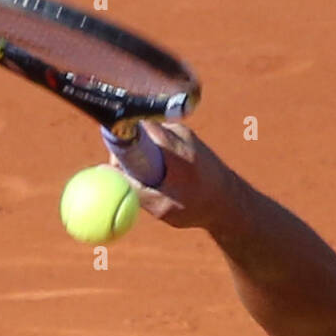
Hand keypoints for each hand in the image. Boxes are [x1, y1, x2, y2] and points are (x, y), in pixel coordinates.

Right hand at [107, 121, 229, 229]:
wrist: (229, 201)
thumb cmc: (198, 207)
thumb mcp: (164, 207)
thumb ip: (135, 190)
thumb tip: (106, 172)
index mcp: (173, 146)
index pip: (134, 128)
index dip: (119, 145)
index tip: (116, 166)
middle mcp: (177, 132)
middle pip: (136, 131)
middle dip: (128, 155)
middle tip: (129, 179)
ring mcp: (180, 130)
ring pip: (145, 137)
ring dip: (142, 158)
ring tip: (157, 182)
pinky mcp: (181, 134)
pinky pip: (155, 140)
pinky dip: (153, 158)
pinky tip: (166, 176)